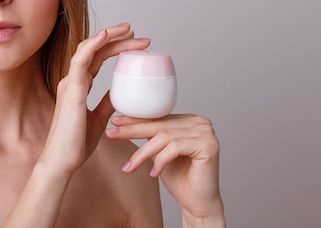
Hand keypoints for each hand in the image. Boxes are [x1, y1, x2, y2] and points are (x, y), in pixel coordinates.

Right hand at [38, 23, 150, 174]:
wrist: (62, 161)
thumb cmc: (76, 143)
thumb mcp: (100, 119)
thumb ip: (108, 103)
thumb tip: (121, 94)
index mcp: (78, 86)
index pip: (98, 57)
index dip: (115, 46)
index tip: (136, 43)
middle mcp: (73, 80)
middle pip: (96, 50)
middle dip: (117, 38)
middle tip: (138, 34)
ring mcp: (70, 83)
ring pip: (89, 49)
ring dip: (109, 37)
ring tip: (129, 31)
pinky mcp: (71, 90)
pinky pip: (81, 60)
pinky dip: (93, 45)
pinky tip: (106, 36)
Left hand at [106, 114, 224, 224]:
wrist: (197, 203)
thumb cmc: (180, 179)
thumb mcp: (159, 151)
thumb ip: (151, 135)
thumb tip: (124, 121)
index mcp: (188, 120)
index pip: (158, 117)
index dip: (135, 120)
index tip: (114, 123)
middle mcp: (199, 122)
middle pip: (159, 125)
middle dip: (132, 131)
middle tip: (111, 134)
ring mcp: (206, 132)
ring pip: (164, 137)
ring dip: (143, 153)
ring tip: (130, 166)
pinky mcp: (209, 144)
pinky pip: (175, 147)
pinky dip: (161, 160)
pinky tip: (154, 173)